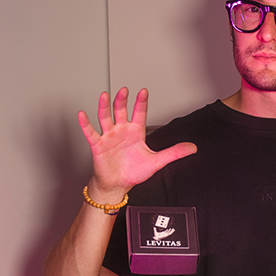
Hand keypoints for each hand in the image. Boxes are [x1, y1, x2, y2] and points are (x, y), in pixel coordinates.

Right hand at [79, 87, 196, 195]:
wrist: (118, 185)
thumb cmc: (134, 172)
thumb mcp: (156, 161)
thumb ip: (174, 153)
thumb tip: (192, 148)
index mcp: (136, 132)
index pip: (139, 113)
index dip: (141, 102)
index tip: (144, 91)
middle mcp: (121, 131)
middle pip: (120, 110)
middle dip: (122, 100)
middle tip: (124, 90)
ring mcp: (109, 136)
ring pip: (105, 117)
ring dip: (104, 106)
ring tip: (104, 95)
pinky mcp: (98, 145)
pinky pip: (91, 133)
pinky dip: (86, 124)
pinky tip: (83, 115)